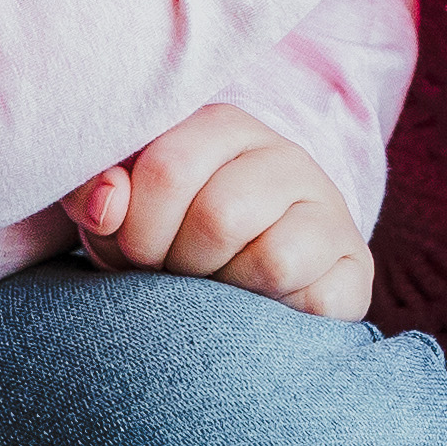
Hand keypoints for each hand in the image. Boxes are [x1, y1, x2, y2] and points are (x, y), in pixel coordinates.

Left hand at [71, 104, 370, 322]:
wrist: (244, 293)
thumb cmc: (169, 243)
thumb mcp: (119, 216)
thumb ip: (91, 195)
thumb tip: (105, 203)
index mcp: (222, 126)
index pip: (167, 169)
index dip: (135, 229)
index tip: (134, 252)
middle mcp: (284, 156)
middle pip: (217, 217)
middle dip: (179, 267)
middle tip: (175, 279)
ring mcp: (327, 209)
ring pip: (269, 260)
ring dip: (227, 295)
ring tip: (216, 292)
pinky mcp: (355, 265)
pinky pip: (312, 299)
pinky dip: (273, 319)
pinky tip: (260, 309)